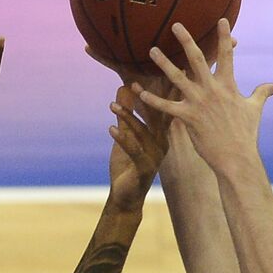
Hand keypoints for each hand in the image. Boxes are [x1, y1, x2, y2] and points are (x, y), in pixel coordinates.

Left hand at [107, 85, 168, 211]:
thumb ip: (125, 114)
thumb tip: (122, 88)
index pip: (161, 110)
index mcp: (160, 135)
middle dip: (145, 99)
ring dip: (127, 117)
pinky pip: (133, 150)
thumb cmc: (127, 166)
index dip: (158, 92)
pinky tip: (110, 129)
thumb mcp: (126, 135)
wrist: (125, 198)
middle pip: (155, 117)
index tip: (155, 73)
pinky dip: (122, 138)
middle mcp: (161, 144)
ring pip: (142, 132)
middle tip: (133, 82)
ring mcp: (155, 157)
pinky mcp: (144, 168)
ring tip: (112, 106)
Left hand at [135, 20, 272, 172]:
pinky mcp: (187, 118)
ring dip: (163, 64)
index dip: (224, 37)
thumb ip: (262, 93)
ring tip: (151, 50)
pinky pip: (166, 106)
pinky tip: (139, 91)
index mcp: (228, 85)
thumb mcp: (255, 110)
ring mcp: (199, 103)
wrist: (236, 158)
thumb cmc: (246, 134)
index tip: (221, 20)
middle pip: (198, 59)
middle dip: (186, 41)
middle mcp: (212, 90)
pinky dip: (152, 99)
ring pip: (177, 78)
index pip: (226, 56)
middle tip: (175, 25)